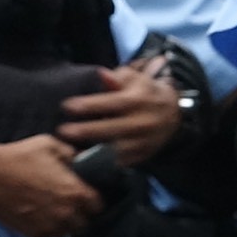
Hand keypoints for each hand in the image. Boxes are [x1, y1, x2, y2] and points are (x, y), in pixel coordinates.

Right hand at [0, 134, 103, 236]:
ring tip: (56, 213)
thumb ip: (70, 154)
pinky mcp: (34, 234)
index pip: (98, 206)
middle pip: (85, 223)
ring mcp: (51, 226)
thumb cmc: (20, 156)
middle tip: (71, 205)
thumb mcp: (49, 145)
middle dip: (81, 215)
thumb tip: (79, 159)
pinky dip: (49, 228)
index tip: (87, 196)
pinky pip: (50, 236)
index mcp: (75, 192)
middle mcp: (67, 213)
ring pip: (67, 232)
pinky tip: (42, 216)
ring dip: (65, 224)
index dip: (93, 200)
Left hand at [56, 58, 182, 166]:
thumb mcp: (136, 80)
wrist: (174, 115)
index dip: (88, 105)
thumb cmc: (145, 93)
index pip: (110, 103)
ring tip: (71, 149)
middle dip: (85, 131)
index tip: (66, 106)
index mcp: (137, 101)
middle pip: (110, 129)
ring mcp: (142, 141)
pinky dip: (105, 162)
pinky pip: (122, 162)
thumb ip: (118, 78)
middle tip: (62, 131)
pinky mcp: (142, 156)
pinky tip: (87, 160)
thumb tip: (102, 74)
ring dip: (93, 150)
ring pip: (116, 149)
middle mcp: (141, 122)